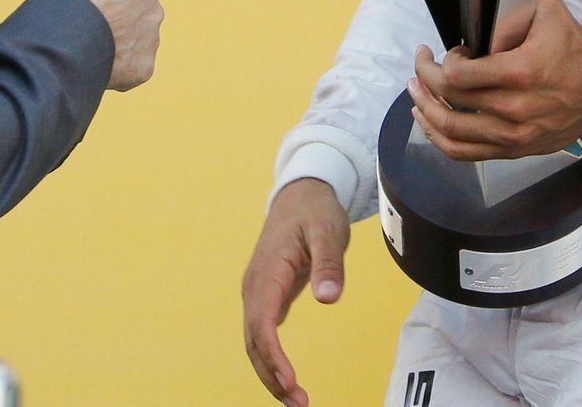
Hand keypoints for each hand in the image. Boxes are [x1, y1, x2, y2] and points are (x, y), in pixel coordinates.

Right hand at [40, 0, 161, 90]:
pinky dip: (114, 66)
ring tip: (85, 41)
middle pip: (128, 12)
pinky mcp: (142, 70)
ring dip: (112, 41)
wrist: (67, 34)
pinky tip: (94, 60)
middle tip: (82, 19)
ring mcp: (149, 42)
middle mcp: (154, 10)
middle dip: (109, 16)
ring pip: (129, 39)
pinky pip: (129, 67)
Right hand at [242, 177, 347, 405]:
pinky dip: (271, 360)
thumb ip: (328, 264)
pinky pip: (261, 334)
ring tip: (295, 400)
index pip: (262, 322)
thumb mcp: (328, 231)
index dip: (273, 355)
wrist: (301, 194)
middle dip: (271, 375)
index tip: (290, 380)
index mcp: (268, 271)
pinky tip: (286, 379)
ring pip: (254, 341)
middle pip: (253, 340)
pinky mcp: (266, 296)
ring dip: (269, 373)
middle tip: (298, 403)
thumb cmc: (315, 211)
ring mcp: (258, 291)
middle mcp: (255, 285)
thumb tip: (327, 299)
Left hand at [407, 0, 581, 160]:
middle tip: (421, 64)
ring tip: (415, 94)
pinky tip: (429, 121)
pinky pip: (466, 153)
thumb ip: (509, 3)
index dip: (441, 62)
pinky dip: (439, 139)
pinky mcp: (515, 150)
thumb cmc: (572, 46)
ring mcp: (514, 135)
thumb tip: (476, 14)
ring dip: (425, 111)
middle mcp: (515, 109)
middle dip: (424, 80)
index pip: (457, 76)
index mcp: (520, 72)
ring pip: (451, 133)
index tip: (448, 51)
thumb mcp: (546, 6)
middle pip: (449, 102)